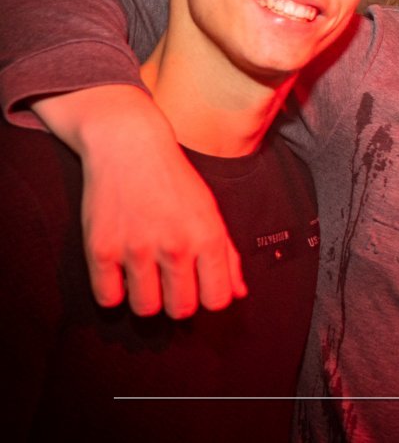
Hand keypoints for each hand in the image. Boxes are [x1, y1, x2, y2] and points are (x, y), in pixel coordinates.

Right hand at [34, 86, 245, 317]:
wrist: (129, 146)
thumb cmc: (174, 180)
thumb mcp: (211, 212)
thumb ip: (228, 256)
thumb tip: (237, 293)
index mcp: (208, 238)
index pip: (217, 300)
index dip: (209, 298)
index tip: (199, 288)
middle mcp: (176, 246)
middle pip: (182, 310)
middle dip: (178, 303)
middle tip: (171, 285)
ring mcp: (137, 249)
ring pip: (146, 309)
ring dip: (147, 300)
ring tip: (146, 279)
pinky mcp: (102, 249)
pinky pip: (108, 298)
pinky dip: (114, 292)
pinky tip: (121, 274)